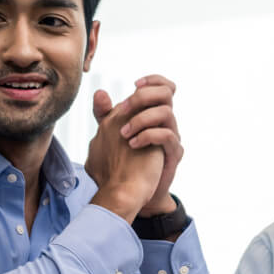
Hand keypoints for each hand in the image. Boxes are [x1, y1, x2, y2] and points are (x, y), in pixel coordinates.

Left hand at [86, 89, 163, 222]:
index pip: (163, 86)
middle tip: (125, 108)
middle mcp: (165, 122)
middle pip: (167, 93)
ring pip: (167, 113)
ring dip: (142, 119)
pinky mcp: (173, 154)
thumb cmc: (123, 161)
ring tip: (124, 134)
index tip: (133, 84)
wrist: (132, 192)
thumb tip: (99, 93)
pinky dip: (148, 136)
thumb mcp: (110, 135)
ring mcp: (171, 137)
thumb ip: (105, 114)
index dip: (152, 80)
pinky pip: (168, 136)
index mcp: (153, 114)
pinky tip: (132, 144)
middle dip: (143, 96)